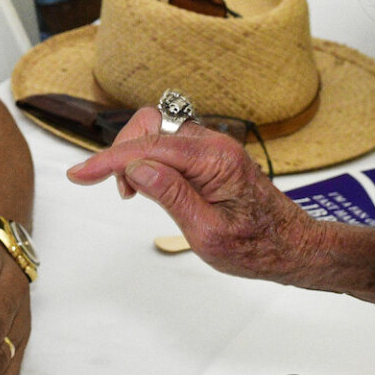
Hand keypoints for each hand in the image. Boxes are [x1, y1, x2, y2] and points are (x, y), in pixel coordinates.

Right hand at [66, 107, 374, 297]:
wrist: (294, 248)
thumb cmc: (258, 248)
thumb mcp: (208, 234)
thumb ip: (172, 196)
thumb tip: (136, 168)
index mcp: (214, 160)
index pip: (148, 148)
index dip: (108, 160)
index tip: (79, 174)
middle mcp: (214, 145)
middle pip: (149, 127)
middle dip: (122, 154)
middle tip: (120, 193)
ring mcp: (214, 148)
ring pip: (157, 134)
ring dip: (135, 157)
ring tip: (134, 194)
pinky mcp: (212, 156)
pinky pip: (170, 146)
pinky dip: (150, 160)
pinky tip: (150, 187)